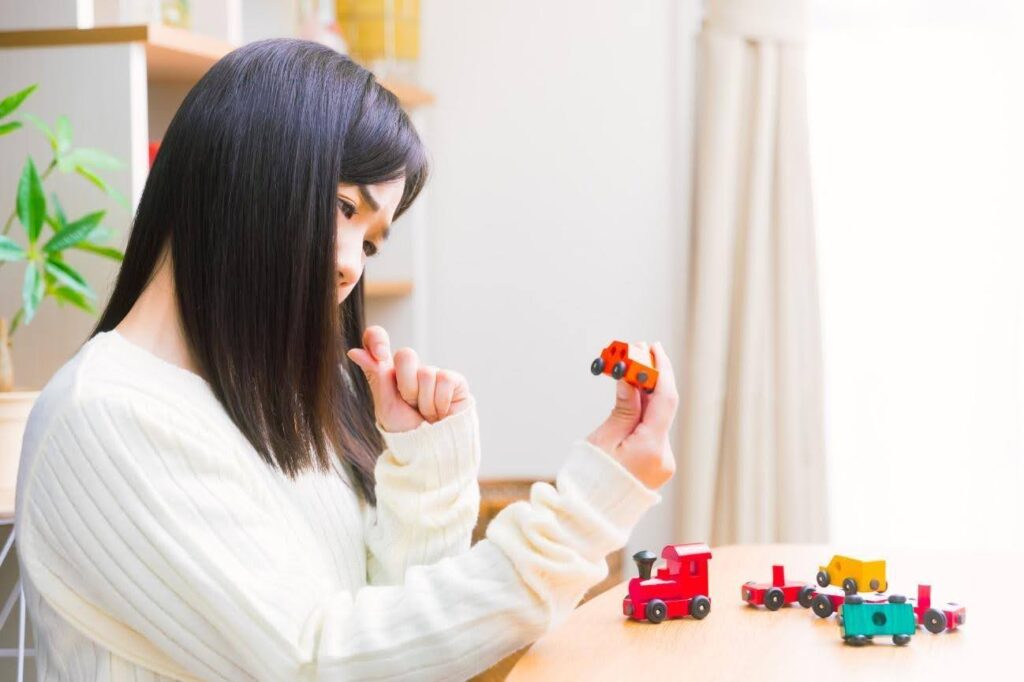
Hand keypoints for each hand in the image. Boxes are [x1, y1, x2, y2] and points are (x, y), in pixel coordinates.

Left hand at [346, 325, 472, 432]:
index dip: (377, 339)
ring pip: (426, 373)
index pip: (378, 339)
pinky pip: (444, 379)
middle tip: (411, 405)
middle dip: (406, 387)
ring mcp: (435, 374)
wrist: (431, 452)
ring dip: (424, 402)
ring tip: (428, 415)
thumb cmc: (407, 431)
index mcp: (390, 372)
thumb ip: (375, 376)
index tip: (381, 356)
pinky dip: (439, 403)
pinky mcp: (455, 381)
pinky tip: (441, 413)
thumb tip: (353, 351)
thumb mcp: (385, 405)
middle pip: (406, 354)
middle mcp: (413, 369)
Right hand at [586, 341, 677, 489]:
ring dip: (646, 395)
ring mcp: (663, 462)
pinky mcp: (657, 465)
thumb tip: (631, 378)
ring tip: (629, 372)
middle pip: (663, 407)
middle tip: (637, 353)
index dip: (660, 370)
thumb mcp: (604, 439)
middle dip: (651, 378)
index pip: (665, 400)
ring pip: (657, 419)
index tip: (652, 348)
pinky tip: (632, 398)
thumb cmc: (591, 479)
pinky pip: (652, 431)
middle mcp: (664, 456)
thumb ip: (623, 408)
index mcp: (651, 449)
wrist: (590, 516)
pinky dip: (644, 413)